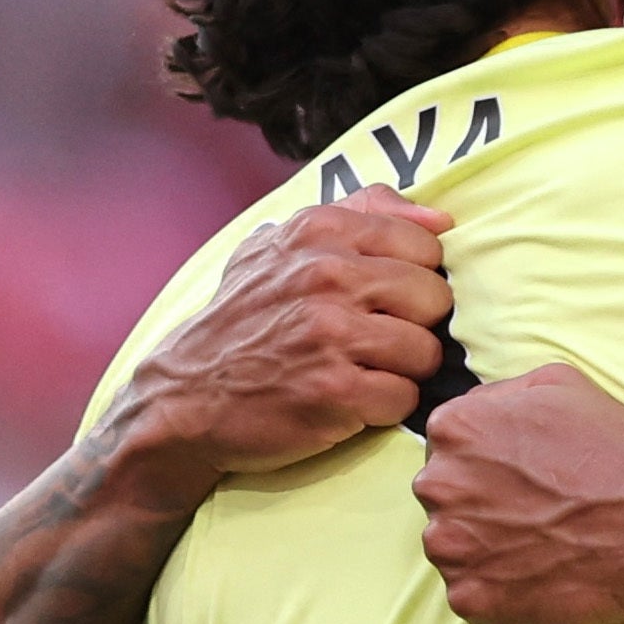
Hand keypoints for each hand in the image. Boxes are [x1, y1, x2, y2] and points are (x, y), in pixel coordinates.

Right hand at [122, 189, 450, 498]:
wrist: (184, 395)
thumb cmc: (242, 319)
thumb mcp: (280, 245)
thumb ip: (361, 215)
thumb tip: (440, 221)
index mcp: (319, 231)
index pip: (424, 247)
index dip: (413, 280)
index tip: (382, 300)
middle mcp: (326, 275)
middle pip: (434, 299)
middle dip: (415, 326)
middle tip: (375, 342)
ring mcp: (330, 335)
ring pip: (426, 352)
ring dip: (403, 371)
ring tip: (363, 372)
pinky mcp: (333, 392)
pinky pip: (405, 398)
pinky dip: (385, 408)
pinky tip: (351, 402)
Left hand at [412, 364, 623, 623]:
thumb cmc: (616, 453)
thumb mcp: (560, 385)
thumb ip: (502, 394)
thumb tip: (481, 411)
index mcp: (454, 429)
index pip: (447, 448)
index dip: (485, 464)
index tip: (518, 479)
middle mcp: (438, 486)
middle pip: (445, 499)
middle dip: (480, 506)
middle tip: (533, 515)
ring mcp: (450, 548)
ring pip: (455, 549)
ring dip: (486, 551)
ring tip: (540, 548)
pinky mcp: (470, 599)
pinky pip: (472, 596)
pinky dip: (500, 592)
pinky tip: (539, 577)